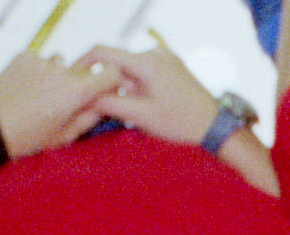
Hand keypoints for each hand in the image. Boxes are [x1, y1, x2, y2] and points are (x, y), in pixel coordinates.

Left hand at [0, 51, 119, 161]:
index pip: (110, 74)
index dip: (109, 83)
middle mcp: (63, 71)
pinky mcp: (25, 56)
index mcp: (77, 93)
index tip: (101, 93)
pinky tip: (25, 89)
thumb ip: (90, 118)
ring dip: (55, 77)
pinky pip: (40, 61)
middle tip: (59, 105)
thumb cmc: (28, 138)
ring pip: (60, 66)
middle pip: (83, 72)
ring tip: (38, 98)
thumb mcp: (65, 137)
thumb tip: (107, 104)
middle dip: (78, 85)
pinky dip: (36, 72)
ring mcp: (43, 61)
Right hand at [59, 42, 227, 149]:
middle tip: (100, 104)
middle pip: (117, 62)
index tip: (73, 79)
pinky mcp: (172, 65)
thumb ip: (110, 104)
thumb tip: (85, 97)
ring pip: (130, 68)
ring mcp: (165, 57)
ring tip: (130, 109)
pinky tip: (144, 103)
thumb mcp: (140, 117)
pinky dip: (137, 84)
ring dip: (123, 86)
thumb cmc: (181, 123)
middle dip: (106, 81)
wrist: (216, 127)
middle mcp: (155, 53)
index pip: (102, 52)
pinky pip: (145, 70)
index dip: (82, 63)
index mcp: (146, 62)